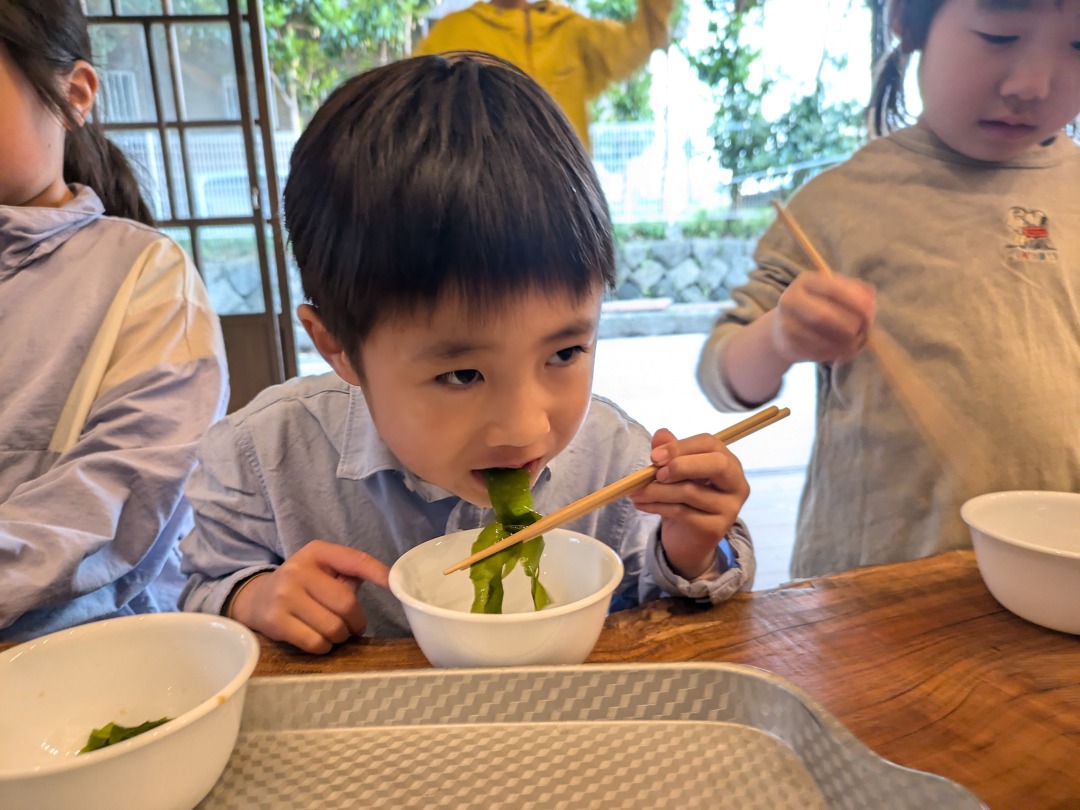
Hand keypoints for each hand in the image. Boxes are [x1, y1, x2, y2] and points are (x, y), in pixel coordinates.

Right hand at [230, 540, 390, 653]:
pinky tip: (320, 640)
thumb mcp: (323, 568)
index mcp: (316, 552)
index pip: (354, 560)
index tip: (393, 585)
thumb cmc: (302, 584)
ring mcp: (284, 596)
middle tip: (354, 627)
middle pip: (346, 604)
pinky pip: (315, 643)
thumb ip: (350, 573)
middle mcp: (298, 570)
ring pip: (332, 627)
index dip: (377, 573)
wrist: (257, 599)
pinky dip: (325, 647)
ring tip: (336, 633)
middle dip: (356, 622)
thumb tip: (387, 581)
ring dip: (341, 637)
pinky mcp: (275, 621)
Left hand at [629, 428, 749, 579]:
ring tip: (636, 491)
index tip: (654, 456)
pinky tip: (641, 504)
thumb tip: (661, 434)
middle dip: (681, 465)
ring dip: (657, 490)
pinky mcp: (716, 529)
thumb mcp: (675, 472)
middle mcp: (736, 485)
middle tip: (656, 473)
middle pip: (717, 465)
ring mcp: (729, 509)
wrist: (687, 538)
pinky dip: (656, 506)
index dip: (681, 446)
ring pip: (691, 491)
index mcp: (729, 463)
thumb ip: (671, 452)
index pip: (710, 444)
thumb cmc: (684, 498)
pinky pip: (682, 513)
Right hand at [771, 272, 874, 363]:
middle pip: (823, 316)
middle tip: (864, 330)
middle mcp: (790, 300)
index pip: (833, 290)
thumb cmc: (819, 306)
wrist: (785, 329)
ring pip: (821, 339)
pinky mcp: (788, 346)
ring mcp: (786, 324)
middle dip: (849, 325)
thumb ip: (856, 291)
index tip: (871, 312)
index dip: (855, 301)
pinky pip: (818, 353)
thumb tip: (870, 299)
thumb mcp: (835, 292)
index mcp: (806, 281)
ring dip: (845, 343)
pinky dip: (836, 353)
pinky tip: (844, 350)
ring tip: (857, 341)